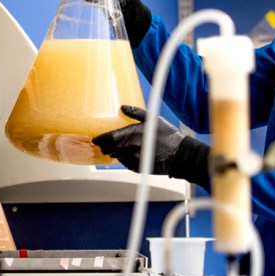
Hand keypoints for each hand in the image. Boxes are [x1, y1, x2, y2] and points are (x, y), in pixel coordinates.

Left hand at [92, 105, 210, 188]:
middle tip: (105, 143)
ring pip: (116, 156)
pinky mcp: (137, 168)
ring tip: (118, 147)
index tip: (96, 138)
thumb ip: (136, 113)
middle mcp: (130, 148)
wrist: (179, 155)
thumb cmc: (168, 136)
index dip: (100, 139)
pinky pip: (125, 163)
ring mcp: (133, 159)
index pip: (108, 138)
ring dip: (115, 152)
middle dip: (105, 146)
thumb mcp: (153, 119)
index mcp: (132, 134)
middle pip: (109, 149)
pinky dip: (124, 158)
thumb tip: (122, 107)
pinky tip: (130, 154)